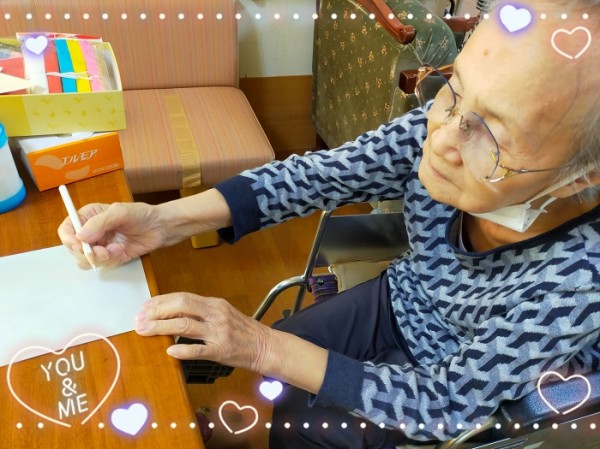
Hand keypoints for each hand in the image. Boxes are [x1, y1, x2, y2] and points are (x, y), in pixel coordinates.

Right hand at [57, 202, 168, 269]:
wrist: (160, 228)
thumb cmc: (140, 214)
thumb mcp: (119, 212)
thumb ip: (99, 223)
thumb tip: (80, 236)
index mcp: (87, 217)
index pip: (66, 229)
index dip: (68, 239)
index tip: (78, 246)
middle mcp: (90, 232)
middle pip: (73, 249)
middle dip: (86, 252)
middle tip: (102, 252)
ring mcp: (99, 246)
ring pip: (85, 260)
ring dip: (99, 258)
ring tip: (115, 250)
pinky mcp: (110, 257)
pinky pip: (101, 265)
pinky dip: (110, 260)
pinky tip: (121, 250)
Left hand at [135, 293, 272, 372]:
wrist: (264, 346)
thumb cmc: (242, 331)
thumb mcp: (223, 314)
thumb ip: (201, 311)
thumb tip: (172, 313)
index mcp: (214, 304)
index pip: (182, 297)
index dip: (161, 301)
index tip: (144, 307)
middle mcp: (216, 314)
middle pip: (181, 306)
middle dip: (157, 311)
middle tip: (140, 319)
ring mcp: (218, 332)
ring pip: (185, 325)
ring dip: (161, 327)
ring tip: (145, 331)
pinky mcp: (221, 350)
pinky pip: (199, 349)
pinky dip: (182, 350)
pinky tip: (170, 351)